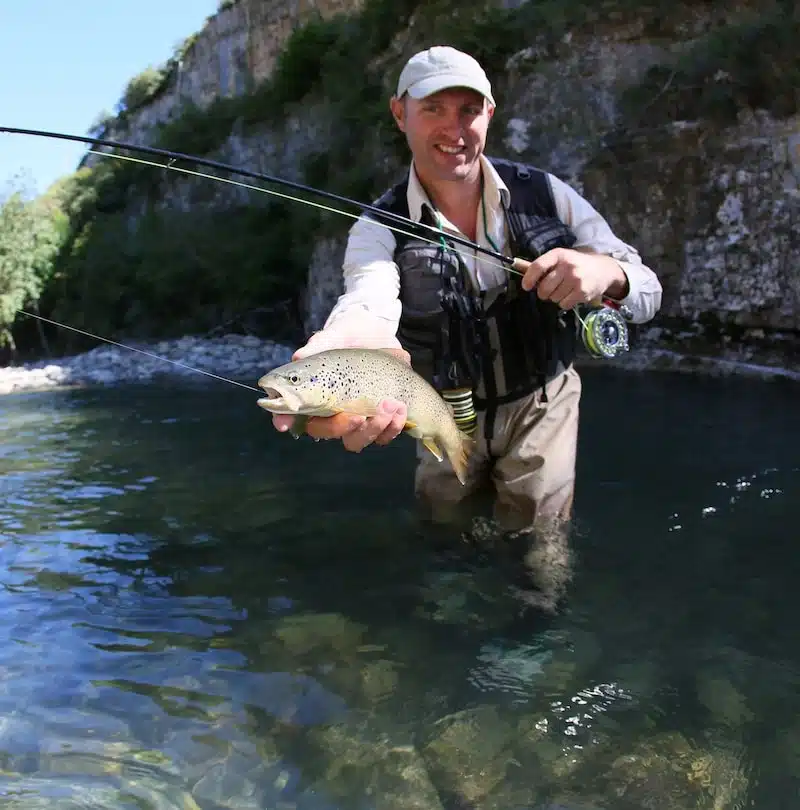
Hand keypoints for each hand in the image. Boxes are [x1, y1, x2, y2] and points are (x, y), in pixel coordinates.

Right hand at [270, 329, 410, 451]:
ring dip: (372, 430)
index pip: (292, 412)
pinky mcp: (379, 419)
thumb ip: (319, 345)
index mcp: (314, 392)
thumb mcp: (335, 335)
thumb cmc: (350, 334)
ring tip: (390, 407)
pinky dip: (392, 428)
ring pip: (355, 440)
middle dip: (341, 428)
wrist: (380, 332)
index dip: (284, 420)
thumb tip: (299, 356)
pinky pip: (382, 436)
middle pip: (326, 433)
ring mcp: (356, 418)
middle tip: (359, 416)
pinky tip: (399, 410)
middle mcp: (332, 410)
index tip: (284, 425)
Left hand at [517, 247, 628, 308]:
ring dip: (555, 297)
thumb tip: (516, 265)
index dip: (529, 278)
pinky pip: (563, 305)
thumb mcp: (559, 259)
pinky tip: (572, 294)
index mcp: (558, 255)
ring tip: (565, 289)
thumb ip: (540, 265)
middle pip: (543, 288)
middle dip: (543, 293)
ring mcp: (576, 279)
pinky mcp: (582, 292)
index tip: (526, 286)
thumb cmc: (575, 264)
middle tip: (550, 289)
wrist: (603, 270)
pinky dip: (565, 303)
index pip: (537, 267)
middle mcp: (567, 266)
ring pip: (553, 298)